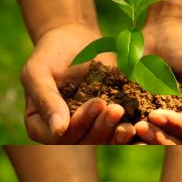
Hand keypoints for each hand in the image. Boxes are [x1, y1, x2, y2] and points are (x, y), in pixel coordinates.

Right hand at [22, 23, 133, 143]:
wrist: (76, 40)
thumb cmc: (51, 54)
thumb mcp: (39, 71)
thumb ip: (45, 99)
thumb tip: (58, 130)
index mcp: (41, 126)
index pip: (61, 136)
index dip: (80, 123)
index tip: (97, 102)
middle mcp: (65, 133)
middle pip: (84, 141)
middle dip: (102, 127)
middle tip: (117, 109)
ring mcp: (89, 130)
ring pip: (104, 141)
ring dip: (118, 134)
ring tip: (131, 123)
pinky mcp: (109, 124)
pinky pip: (119, 133)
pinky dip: (131, 133)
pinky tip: (142, 126)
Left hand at [137, 17, 181, 143]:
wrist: (166, 26)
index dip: (176, 127)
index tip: (156, 115)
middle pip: (174, 142)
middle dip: (158, 137)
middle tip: (141, 127)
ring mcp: (162, 119)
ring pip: (155, 140)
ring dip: (143, 138)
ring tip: (129, 129)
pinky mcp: (140, 113)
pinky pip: (134, 129)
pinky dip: (127, 132)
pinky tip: (117, 127)